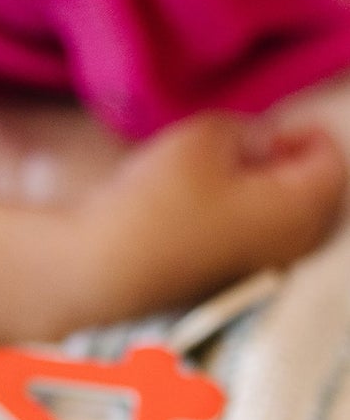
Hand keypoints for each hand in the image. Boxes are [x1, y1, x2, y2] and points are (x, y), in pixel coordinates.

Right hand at [0, 111, 346, 343]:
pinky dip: (244, 228)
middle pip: (319, 199)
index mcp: (302, 211)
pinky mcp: (224, 294)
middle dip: (291, 170)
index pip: (332, 157)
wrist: (94, 276)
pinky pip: (255, 251)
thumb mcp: (203, 137)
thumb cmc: (152, 206)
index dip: (301, 132)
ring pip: (287, 228)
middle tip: (249, 152)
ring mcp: (259, 279)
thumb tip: (257, 144)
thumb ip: (247, 129)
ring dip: (266, 200)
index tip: (264, 125)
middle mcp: (293, 253)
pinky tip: (202, 217)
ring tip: (220, 183)